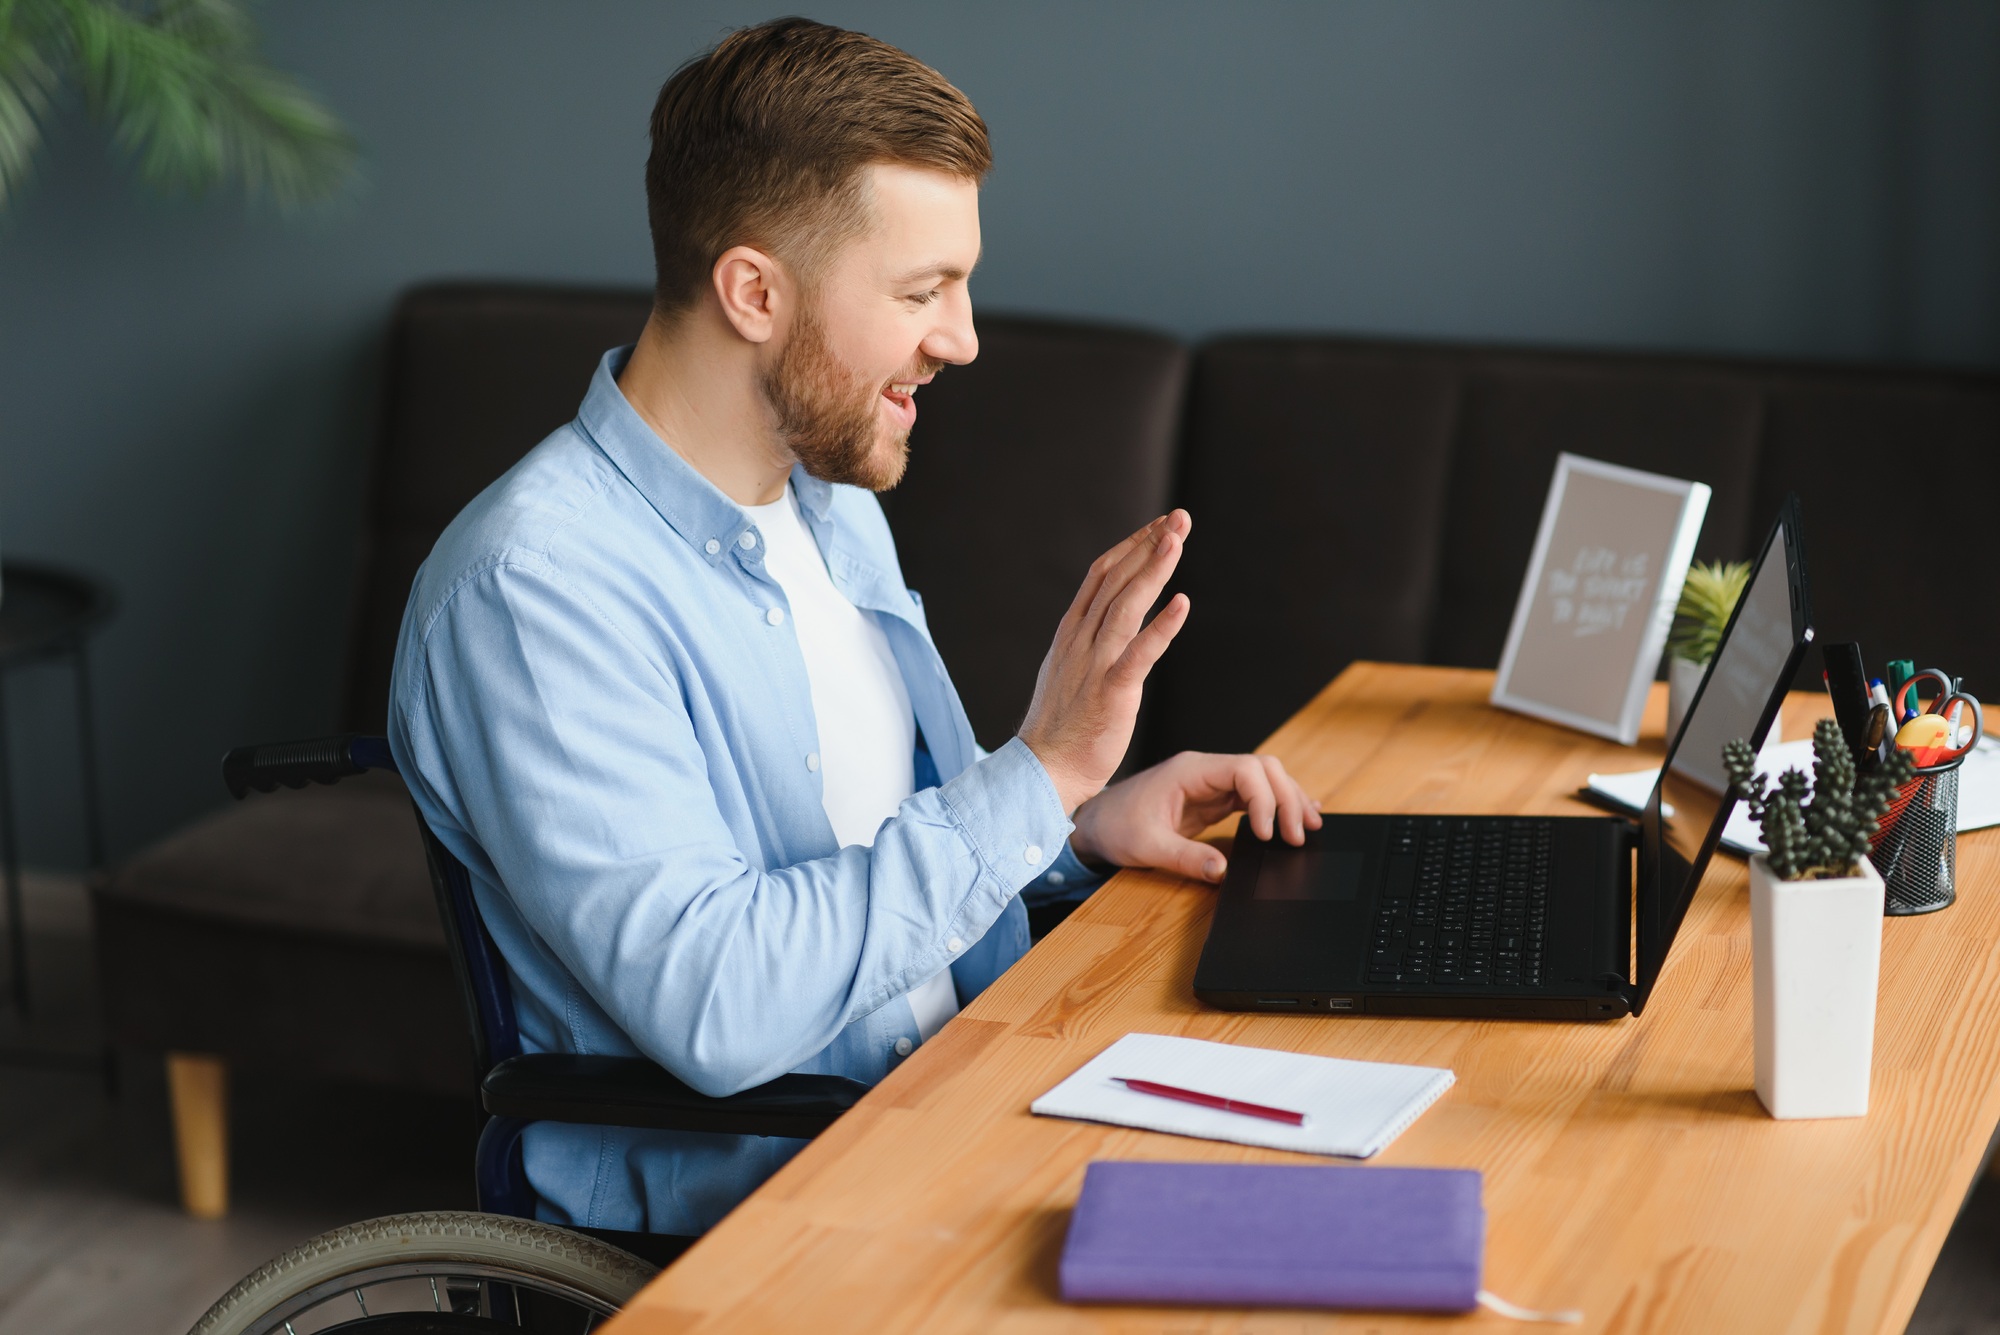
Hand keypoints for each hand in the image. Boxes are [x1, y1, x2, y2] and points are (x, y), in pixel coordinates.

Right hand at [1018, 511, 1192, 812]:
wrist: (1042, 772)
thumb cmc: (1059, 730)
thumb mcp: (1068, 673)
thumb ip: (1087, 645)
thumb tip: (1105, 624)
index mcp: (1070, 633)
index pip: (1101, 575)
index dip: (1131, 547)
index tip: (1157, 526)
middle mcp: (1080, 640)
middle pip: (1116, 579)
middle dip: (1149, 544)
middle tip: (1180, 517)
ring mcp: (1094, 664)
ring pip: (1126, 605)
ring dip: (1154, 569)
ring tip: (1178, 539)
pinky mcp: (1111, 692)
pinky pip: (1139, 653)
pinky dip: (1161, 626)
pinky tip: (1182, 603)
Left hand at [1069, 751, 1321, 883]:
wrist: (1094, 823)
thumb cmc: (1114, 826)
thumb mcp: (1147, 846)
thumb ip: (1186, 858)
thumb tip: (1222, 872)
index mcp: (1189, 771)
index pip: (1244, 769)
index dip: (1264, 799)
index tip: (1268, 833)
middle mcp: (1204, 771)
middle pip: (1262, 769)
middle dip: (1287, 798)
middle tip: (1299, 834)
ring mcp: (1210, 783)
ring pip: (1263, 779)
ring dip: (1287, 800)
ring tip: (1309, 826)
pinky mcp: (1212, 799)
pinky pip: (1252, 795)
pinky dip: (1274, 806)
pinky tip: (1294, 818)